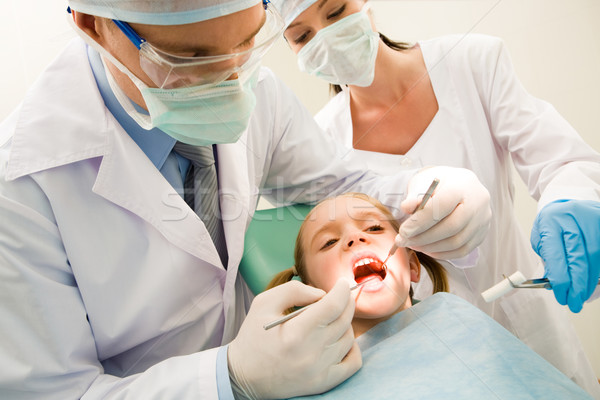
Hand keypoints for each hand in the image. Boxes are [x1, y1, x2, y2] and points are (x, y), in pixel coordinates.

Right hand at [227, 279, 361, 398]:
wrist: (243, 376)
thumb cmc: (253, 337)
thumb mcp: (264, 303)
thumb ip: (294, 290)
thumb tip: (322, 293)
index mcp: (295, 332)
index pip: (333, 306)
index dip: (342, 290)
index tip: (342, 283)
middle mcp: (311, 354)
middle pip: (344, 320)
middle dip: (346, 302)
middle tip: (340, 296)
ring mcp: (319, 371)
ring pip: (349, 338)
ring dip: (345, 323)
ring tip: (330, 319)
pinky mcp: (323, 383)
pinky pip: (353, 363)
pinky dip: (352, 348)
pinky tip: (340, 339)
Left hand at [397, 166, 490, 259]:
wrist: (456, 185)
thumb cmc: (437, 184)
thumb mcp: (423, 182)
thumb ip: (415, 195)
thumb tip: (406, 207)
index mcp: (463, 184)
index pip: (442, 206)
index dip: (421, 221)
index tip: (403, 232)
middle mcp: (478, 202)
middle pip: (451, 227)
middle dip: (424, 237)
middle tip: (404, 241)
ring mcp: (482, 219)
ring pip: (457, 242)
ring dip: (431, 247)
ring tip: (413, 244)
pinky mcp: (482, 233)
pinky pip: (462, 250)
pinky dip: (442, 253)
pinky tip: (427, 249)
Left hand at [530, 199, 599, 312]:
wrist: (568, 203)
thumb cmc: (552, 225)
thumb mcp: (542, 238)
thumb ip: (549, 259)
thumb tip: (557, 285)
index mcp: (551, 223)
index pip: (557, 256)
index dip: (561, 280)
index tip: (562, 297)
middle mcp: (572, 219)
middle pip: (579, 258)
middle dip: (577, 285)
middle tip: (575, 304)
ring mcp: (592, 218)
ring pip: (595, 256)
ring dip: (590, 281)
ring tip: (583, 295)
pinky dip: (598, 270)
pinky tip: (593, 281)